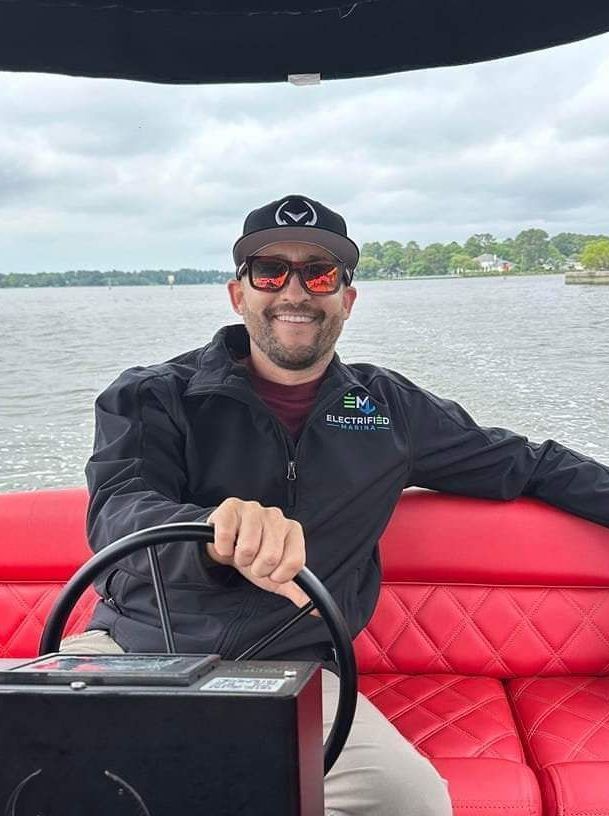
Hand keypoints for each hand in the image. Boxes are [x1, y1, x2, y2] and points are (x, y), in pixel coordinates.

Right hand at [206, 499, 318, 614]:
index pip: (295, 562)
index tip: (271, 573)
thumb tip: (315, 610)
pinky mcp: (232, 507)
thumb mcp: (276, 575)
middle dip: (257, 568)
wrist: (228, 544)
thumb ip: (296, 590)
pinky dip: (223, 548)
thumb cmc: (255, 557)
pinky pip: (226, 536)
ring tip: (240, 553)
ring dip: (240, 559)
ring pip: (248, 548)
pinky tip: (227, 544)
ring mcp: (254, 509)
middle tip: (253, 563)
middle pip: (271, 556)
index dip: (279, 576)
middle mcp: (276, 516)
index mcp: (293, 530)